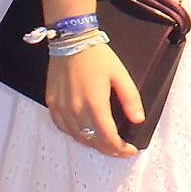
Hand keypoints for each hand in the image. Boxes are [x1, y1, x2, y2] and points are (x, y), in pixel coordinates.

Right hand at [46, 36, 144, 156]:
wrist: (71, 41)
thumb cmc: (97, 56)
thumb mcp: (120, 74)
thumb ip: (130, 98)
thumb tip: (138, 119)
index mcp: (94, 103)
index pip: (108, 137)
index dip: (120, 149)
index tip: (130, 150)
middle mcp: (75, 110)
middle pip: (92, 141)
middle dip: (108, 149)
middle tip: (120, 149)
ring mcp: (61, 108)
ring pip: (77, 137)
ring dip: (92, 143)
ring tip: (105, 142)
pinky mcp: (52, 104)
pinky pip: (63, 128)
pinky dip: (76, 134)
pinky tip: (85, 132)